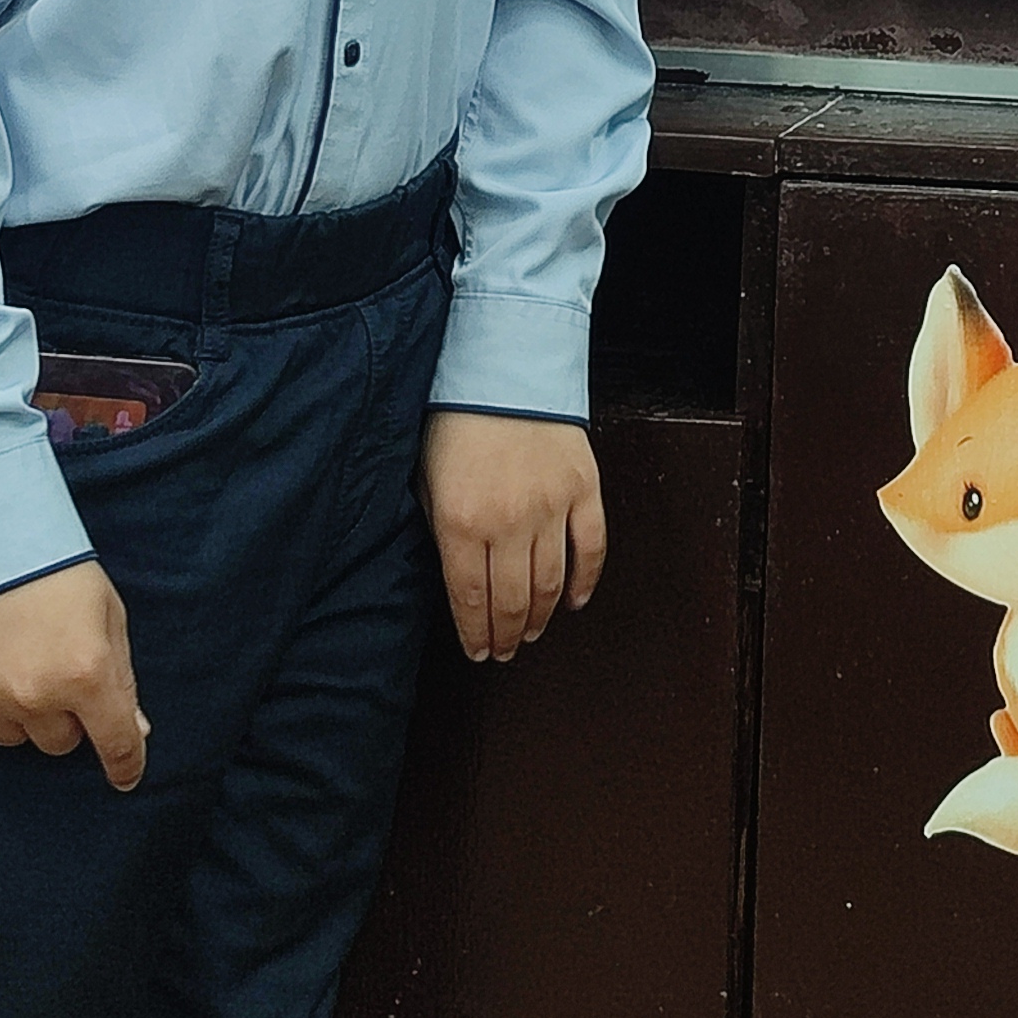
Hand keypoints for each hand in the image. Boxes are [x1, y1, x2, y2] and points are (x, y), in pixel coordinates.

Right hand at [0, 559, 147, 787]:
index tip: (126, 775)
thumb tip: (135, 731)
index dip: (125, 764)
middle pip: (59, 743)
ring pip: (13, 739)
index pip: (116, 743)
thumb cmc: (55, 569)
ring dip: (18, 713)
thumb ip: (120, 676)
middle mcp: (38, 696)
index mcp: (87, 673)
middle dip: (64, 715)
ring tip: (10, 660)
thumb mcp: (107, 613)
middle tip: (52, 669)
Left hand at [421, 412, 605, 664]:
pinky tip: (576, 602)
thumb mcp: (426, 479)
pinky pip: (592, 548)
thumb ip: (440, 529)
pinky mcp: (584, 489)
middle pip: (511, 600)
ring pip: (551, 583)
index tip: (478, 652)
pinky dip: (586, 581)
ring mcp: (551, 507)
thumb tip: (456, 577)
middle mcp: (507, 522)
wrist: (502, 365)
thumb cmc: (455, 419)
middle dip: (506, 634)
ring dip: (541, 616)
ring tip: (531, 632)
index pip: (470, 600)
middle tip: (504, 651)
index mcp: (459, 522)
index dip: (475, 635)